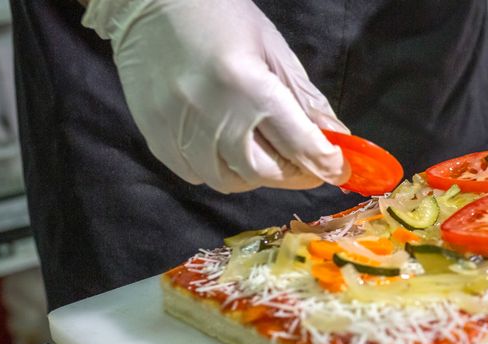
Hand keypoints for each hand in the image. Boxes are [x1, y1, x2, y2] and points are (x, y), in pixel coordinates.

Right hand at [82, 0, 349, 192]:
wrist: (148, 2)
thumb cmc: (218, 16)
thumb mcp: (272, 48)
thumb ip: (304, 98)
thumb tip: (335, 135)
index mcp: (246, 86)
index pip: (298, 144)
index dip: (326, 163)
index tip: (340, 169)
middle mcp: (211, 114)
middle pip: (263, 173)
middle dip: (292, 174)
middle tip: (305, 162)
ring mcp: (178, 129)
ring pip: (228, 181)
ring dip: (256, 175)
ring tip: (266, 153)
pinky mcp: (156, 137)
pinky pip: (195, 175)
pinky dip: (220, 170)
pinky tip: (228, 148)